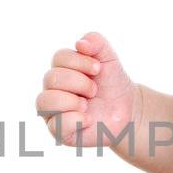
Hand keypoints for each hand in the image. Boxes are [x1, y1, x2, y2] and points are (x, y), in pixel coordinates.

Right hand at [35, 31, 139, 148]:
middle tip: (94, 90)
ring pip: (44, 101)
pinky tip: (88, 119)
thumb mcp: (109, 58)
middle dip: (79, 82)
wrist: (127, 111)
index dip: (80, 62)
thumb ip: (96, 42)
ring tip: (87, 105)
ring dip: (72, 101)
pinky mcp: (59, 131)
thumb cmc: (113, 84)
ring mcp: (53, 110)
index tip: (98, 69)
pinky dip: (74, 120)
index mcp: (62, 69)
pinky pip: (54, 125)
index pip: (59, 58)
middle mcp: (53, 89)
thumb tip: (80, 43)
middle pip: (51, 78)